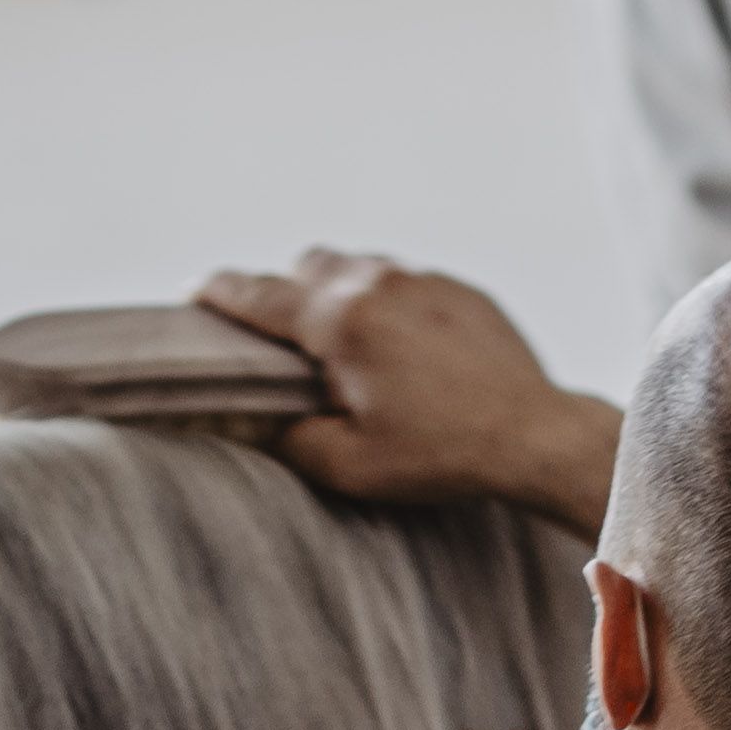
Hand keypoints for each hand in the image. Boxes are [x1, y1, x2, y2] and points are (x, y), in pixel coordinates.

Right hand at [198, 255, 621, 535]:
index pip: (259, 295)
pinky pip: (406, 281)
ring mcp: (423, 279)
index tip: (198, 294)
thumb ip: (288, 438)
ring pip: (358, 266)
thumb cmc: (442, 455)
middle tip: (281, 335)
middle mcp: (376, 283)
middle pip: (306, 265)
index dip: (221, 295)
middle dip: (286, 292)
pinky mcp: (460, 289)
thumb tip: (253, 419)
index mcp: (338, 320)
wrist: (533, 436)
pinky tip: (401, 348)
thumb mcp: (348, 464)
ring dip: (339, 293)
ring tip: (343, 342)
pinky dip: (389, 303)